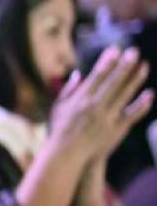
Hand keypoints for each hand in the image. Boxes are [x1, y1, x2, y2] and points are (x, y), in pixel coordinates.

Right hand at [46, 47, 151, 162]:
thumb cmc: (59, 131)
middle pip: (113, 81)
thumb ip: (67, 90)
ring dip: (135, 79)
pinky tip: (149, 94)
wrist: (66, 156)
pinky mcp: (116, 129)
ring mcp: (106, 117)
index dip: (107, 61)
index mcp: (80, 99)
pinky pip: (131, 114)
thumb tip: (78, 74)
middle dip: (124, 65)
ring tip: (144, 66)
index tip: (115, 50)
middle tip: (134, 51)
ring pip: (124, 94)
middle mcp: (94, 105)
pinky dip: (141, 104)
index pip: (97, 75)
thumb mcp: (58, 108)